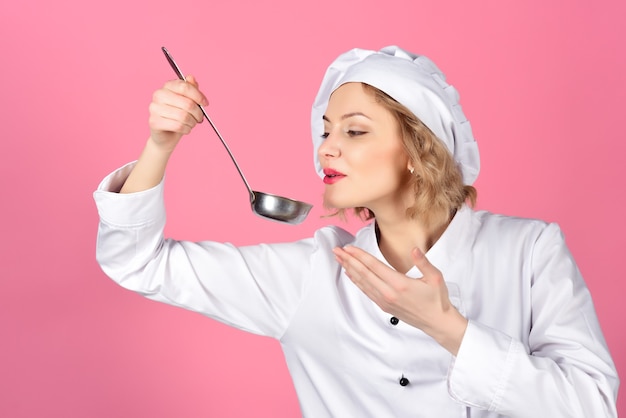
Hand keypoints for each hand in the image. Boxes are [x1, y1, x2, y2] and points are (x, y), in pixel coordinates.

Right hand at [148, 75, 208, 152]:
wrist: (166, 136)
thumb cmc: (178, 117)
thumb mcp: (187, 101)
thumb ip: (191, 89)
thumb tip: (191, 78)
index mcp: (167, 86)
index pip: (185, 87)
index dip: (198, 96)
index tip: (205, 104)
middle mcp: (158, 95)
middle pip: (187, 103)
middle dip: (198, 113)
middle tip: (199, 118)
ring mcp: (154, 108)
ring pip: (183, 116)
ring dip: (192, 123)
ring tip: (191, 124)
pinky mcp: (154, 122)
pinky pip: (178, 126)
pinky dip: (186, 129)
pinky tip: (185, 129)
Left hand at [332, 246, 467, 354]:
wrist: (437, 322)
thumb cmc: (437, 299)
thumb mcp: (435, 278)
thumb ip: (423, 262)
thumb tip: (414, 249)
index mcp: (399, 284)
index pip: (374, 266)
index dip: (360, 256)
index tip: (349, 248)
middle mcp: (388, 293)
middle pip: (363, 273)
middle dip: (348, 260)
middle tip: (336, 251)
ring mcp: (384, 301)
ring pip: (362, 282)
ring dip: (349, 269)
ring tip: (339, 259)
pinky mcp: (384, 306)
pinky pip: (366, 291)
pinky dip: (356, 281)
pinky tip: (350, 274)